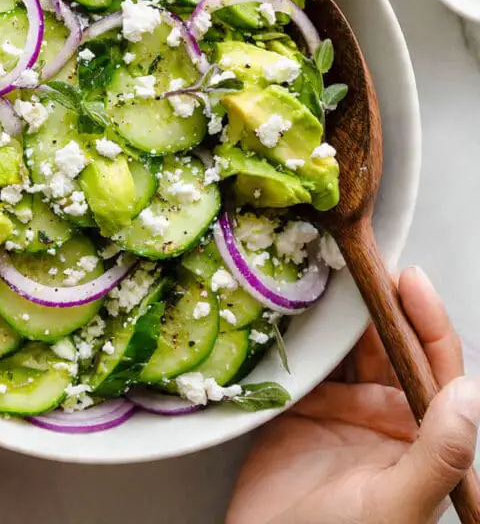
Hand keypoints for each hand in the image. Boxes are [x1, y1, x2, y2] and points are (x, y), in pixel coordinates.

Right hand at [227, 267, 479, 523]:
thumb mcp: (398, 506)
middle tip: (362, 259)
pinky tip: (296, 304)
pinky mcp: (302, 403)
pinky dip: (305, 329)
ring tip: (330, 271)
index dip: (428, 321)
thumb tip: (468, 392)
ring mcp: (343, 406)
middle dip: (380, 302)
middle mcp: (386, 415)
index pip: (436, 367)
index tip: (410, 280)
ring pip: (349, 345)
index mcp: (422, 436)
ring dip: (342, 311)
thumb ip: (437, 454)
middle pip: (388, 345)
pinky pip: (310, 356)